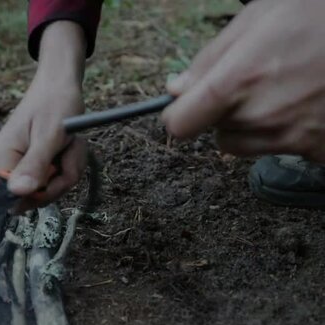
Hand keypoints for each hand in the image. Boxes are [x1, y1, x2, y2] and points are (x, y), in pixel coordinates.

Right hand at [0, 21, 87, 210]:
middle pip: (36, 195)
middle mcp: (6, 163)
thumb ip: (34, 165)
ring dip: (69, 167)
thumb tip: (16, 194)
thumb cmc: (55, 103)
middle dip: (61, 177)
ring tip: (71, 142)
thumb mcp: (49, 136)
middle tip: (69, 148)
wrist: (60, 84)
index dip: (41, 191)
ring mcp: (21, 164)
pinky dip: (69, 164)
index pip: (16, 197)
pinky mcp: (34, 163)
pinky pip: (55, 179)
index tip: (58, 169)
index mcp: (2, 157)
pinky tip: (69, 146)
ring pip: (50, 188)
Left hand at [163, 0, 324, 161]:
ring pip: (245, 146)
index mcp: (238, 81)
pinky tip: (309, 103)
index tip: (186, 106)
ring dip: (252, 126)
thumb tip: (176, 90)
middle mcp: (262, 117)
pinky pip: (285, 150)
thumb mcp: (258, 17)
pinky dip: (290, 133)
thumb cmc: (318, 12)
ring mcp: (294, 138)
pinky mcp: (322, 150)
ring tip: (284, 89)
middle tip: (255, 81)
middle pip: (215, 134)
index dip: (179, 114)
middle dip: (224, 113)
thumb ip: (210, 58)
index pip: (180, 125)